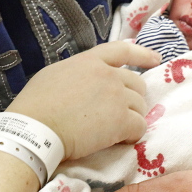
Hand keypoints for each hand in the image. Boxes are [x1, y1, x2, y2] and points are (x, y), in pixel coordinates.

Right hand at [8, 42, 159, 160]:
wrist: (35, 129)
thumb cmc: (36, 105)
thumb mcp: (54, 75)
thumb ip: (77, 73)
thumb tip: (85, 81)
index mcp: (90, 61)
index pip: (123, 50)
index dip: (142, 54)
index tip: (156, 60)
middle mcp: (108, 74)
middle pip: (136, 84)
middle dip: (132, 99)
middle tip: (120, 114)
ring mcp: (117, 96)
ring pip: (140, 106)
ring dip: (131, 118)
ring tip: (112, 131)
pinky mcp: (121, 120)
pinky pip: (140, 127)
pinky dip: (132, 135)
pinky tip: (117, 141)